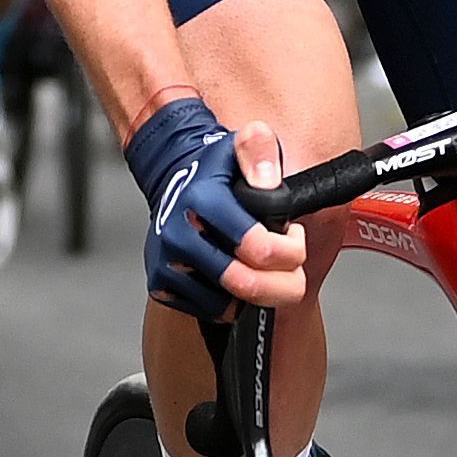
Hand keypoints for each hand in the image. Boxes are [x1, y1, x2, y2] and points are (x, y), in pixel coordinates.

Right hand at [125, 93, 300, 314]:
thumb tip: (267, 182)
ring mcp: (167, 263)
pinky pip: (210, 312)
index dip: (292, 250)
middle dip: (285, 285)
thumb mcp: (241, 145)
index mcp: (203, 200)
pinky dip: (232, 302)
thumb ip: (260, 150)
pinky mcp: (162, 285)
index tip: (294, 236)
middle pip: (248, 286)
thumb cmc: (215, 170)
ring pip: (230, 305)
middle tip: (291, 269)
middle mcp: (180, 234)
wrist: (170, 178)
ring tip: (259, 265)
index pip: (260, 249)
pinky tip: (236, 273)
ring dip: (258, 294)